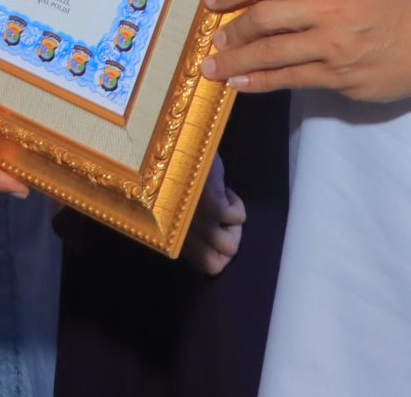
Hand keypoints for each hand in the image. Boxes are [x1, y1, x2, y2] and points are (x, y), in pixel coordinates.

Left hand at [181, 157, 244, 276]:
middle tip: (224, 223)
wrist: (179, 143)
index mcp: (173, 235)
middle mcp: (182, 234)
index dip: (215, 255)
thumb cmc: (176, 172)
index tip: (215, 232)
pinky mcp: (212, 206)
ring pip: (231, 246)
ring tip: (225, 205)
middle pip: (216, 265)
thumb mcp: (178, 207)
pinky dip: (237, 205)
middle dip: (227, 247)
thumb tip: (210, 238)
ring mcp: (197, 222)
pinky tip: (225, 190)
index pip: (201, 266)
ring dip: (235, 226)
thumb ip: (189, 226)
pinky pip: (238, 218)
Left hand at [201, 0, 410, 102]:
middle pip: (264, 18)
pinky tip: (241, 84)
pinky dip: (261, 82)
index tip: (213, 0)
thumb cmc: (390, 5)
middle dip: (233, 30)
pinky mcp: (339, 78)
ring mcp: (333, 47)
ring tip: (214, 67)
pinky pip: (291, 79)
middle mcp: (329, 9)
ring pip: (272, 53)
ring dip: (236, 61)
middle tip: (215, 39)